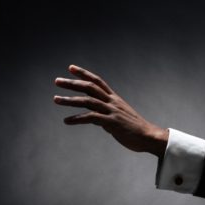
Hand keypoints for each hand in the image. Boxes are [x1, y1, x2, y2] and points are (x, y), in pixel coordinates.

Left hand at [53, 65, 168, 156]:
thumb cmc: (135, 130)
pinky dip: (77, 119)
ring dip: (70, 100)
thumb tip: (98, 122)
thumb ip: (107, 118)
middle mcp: (112, 102)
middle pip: (89, 87)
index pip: (98, 81)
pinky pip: (90, 118)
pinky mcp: (111, 122)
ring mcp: (111, 111)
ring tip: (56, 99)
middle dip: (72, 83)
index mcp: (115, 99)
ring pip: (87, 101)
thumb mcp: (120, 119)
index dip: (84, 73)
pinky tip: (66, 121)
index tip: (71, 68)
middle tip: (57, 81)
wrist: (149, 137)